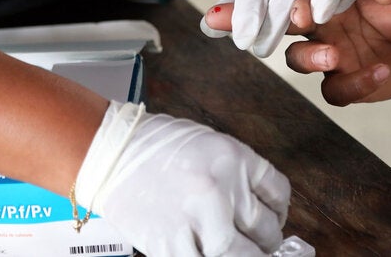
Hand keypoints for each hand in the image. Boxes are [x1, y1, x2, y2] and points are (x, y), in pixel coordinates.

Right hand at [75, 101, 289, 256]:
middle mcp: (223, 188)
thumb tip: (256, 204)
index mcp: (234, 157)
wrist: (109, 154)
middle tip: (262, 241)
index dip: (280, 210)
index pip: (278, 192)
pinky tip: (212, 253)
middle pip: (266, 228)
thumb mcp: (206, 145)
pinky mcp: (174, 244)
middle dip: (267, 239)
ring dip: (249, 256)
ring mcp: (199, 219)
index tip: (276, 216)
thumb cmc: (154, 146)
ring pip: (244, 255)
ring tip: (244, 252)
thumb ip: (234, 173)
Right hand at [204, 0, 390, 104]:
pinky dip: (355, 84)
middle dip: (270, 24)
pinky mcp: (342, 82)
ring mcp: (327, 54)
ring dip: (310, 57)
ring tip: (333, 55)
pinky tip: (380, 71)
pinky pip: (335, 90)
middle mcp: (317, 25)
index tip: (298, 3)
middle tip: (294, 21)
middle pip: (279, 25)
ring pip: (298, 59)